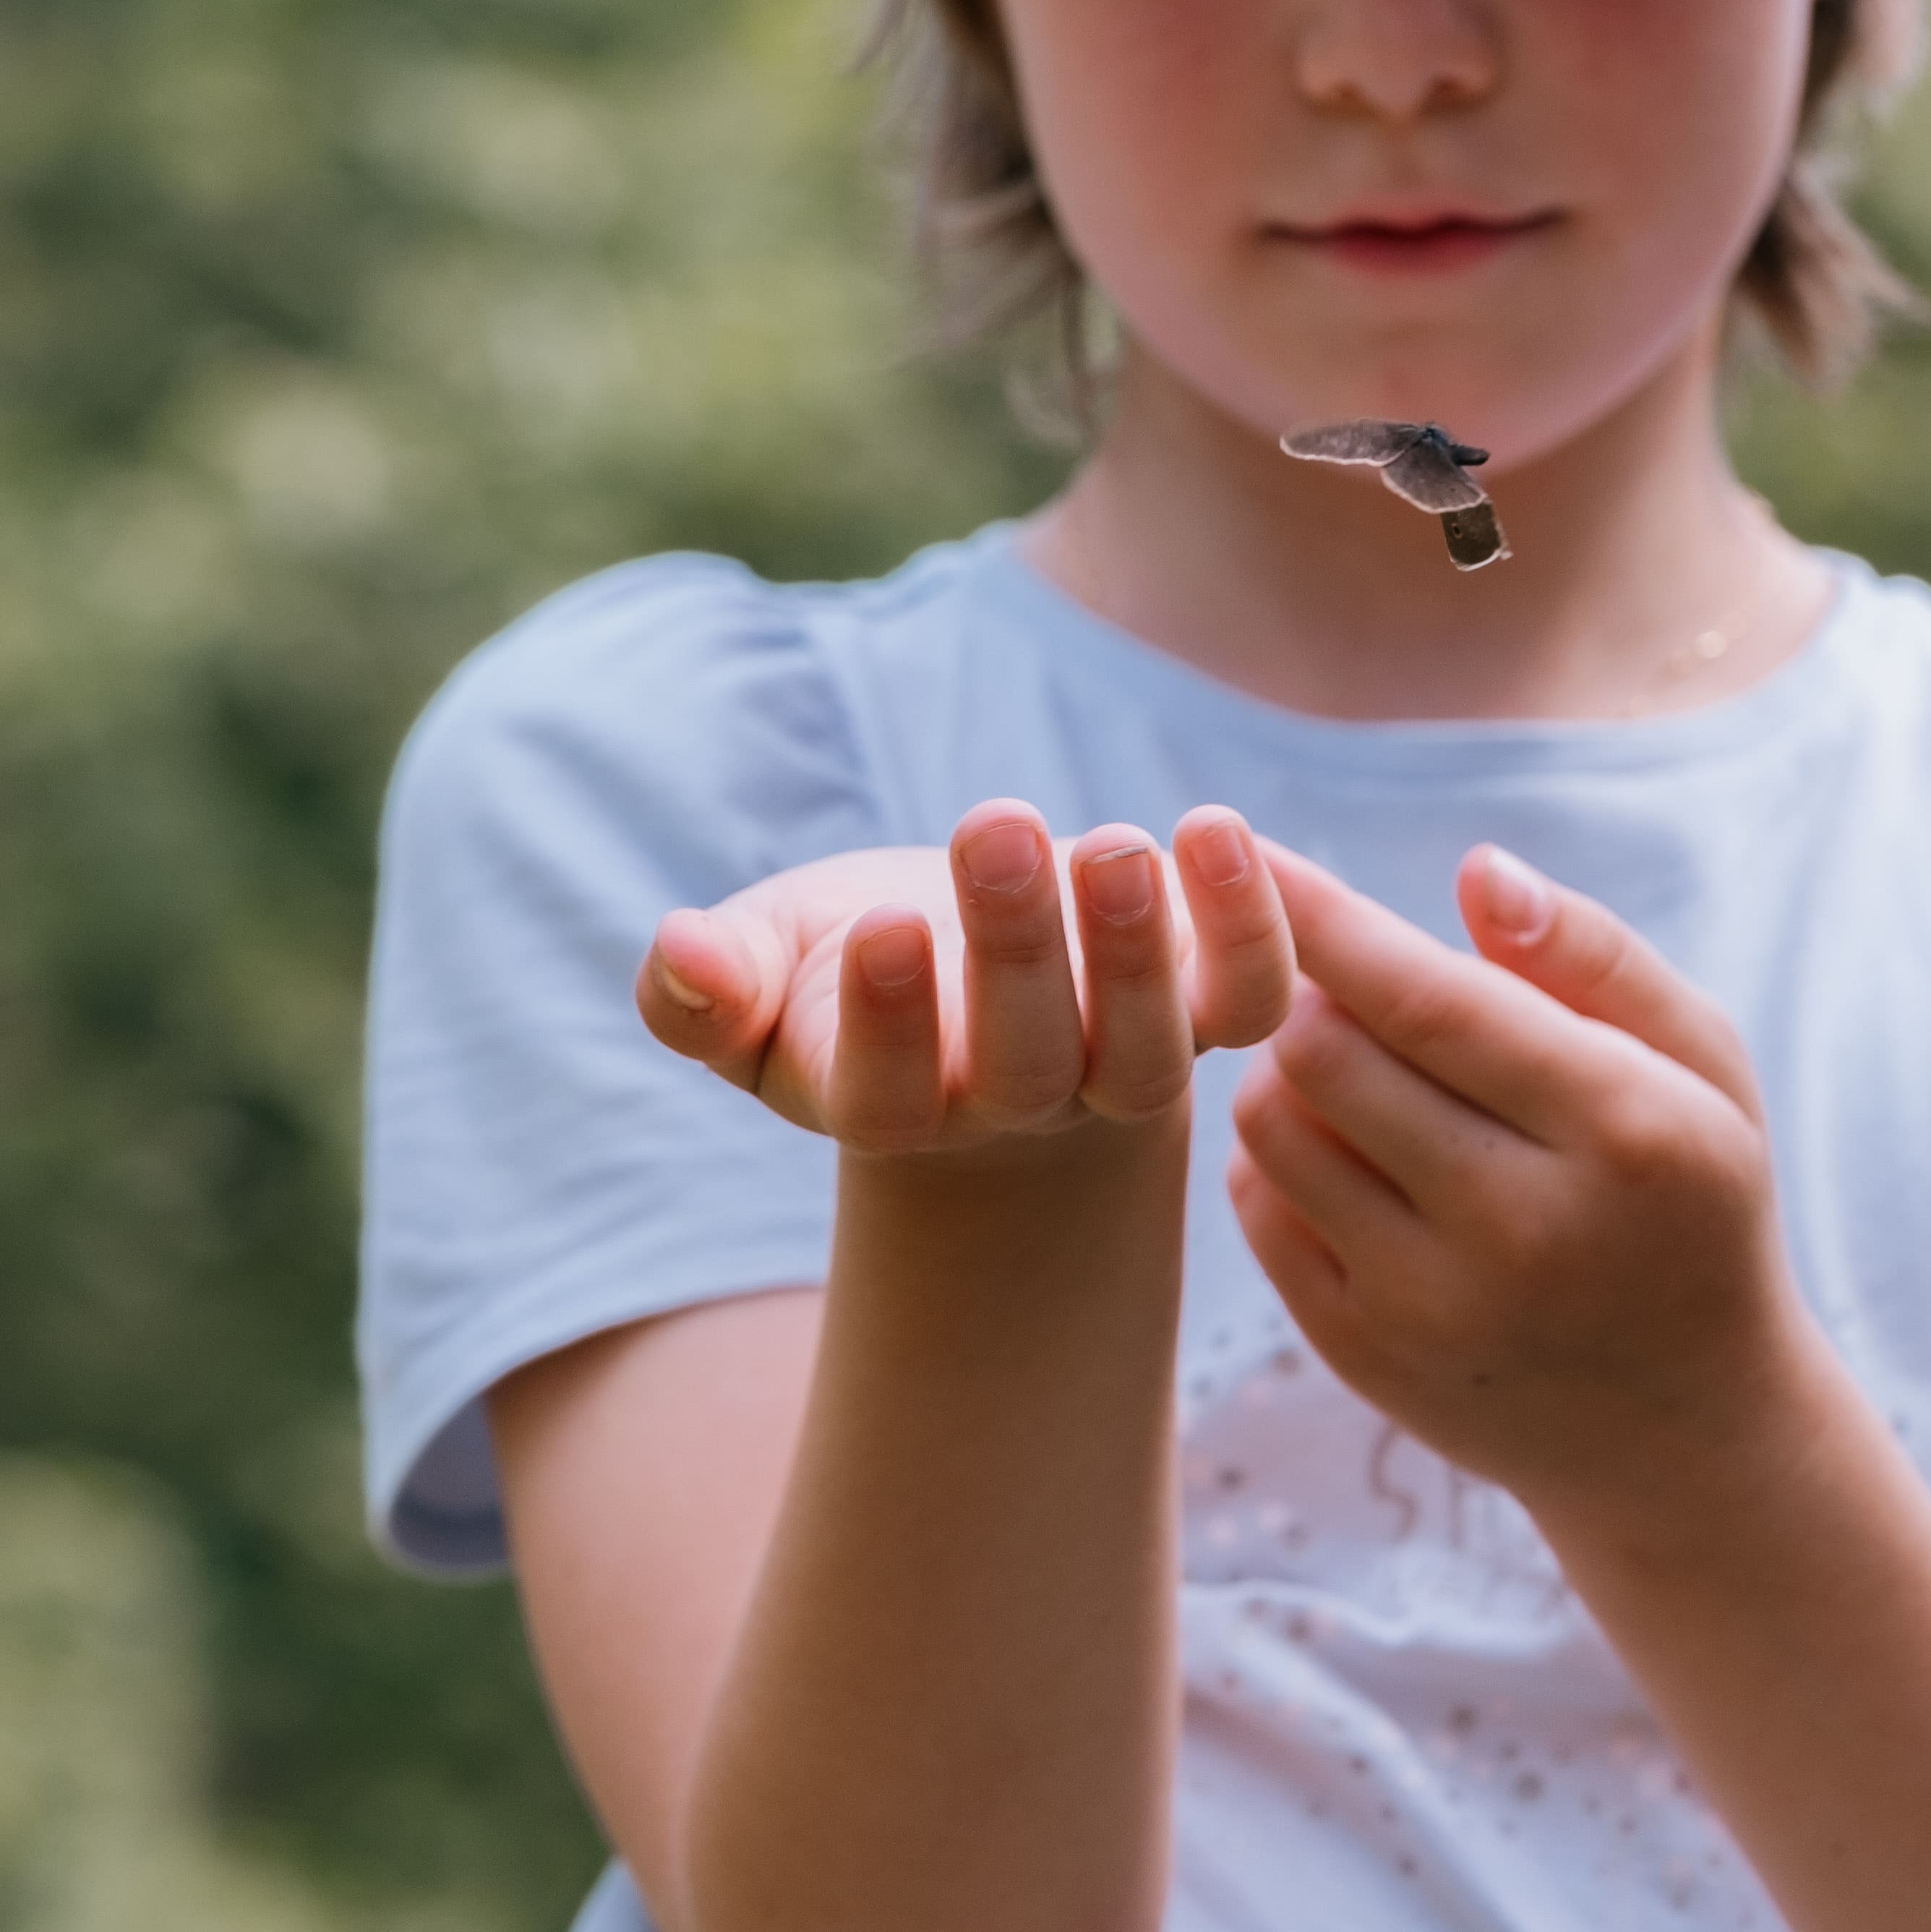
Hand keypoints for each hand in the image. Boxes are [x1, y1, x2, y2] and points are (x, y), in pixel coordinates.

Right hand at [637, 803, 1295, 1163]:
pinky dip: (1254, 929)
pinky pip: (1250, 1001)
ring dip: (1137, 949)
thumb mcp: (761, 974)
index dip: (887, 1021)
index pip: (884, 1095)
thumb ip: (707, 985)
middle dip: (1014, 949)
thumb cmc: (845, 973)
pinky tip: (1215, 828)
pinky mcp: (1205, 1013)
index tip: (881, 922)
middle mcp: (1012, 1106)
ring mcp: (1118, 1066)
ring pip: (1146, 1050)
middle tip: (991, 826)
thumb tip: (676, 955)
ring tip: (1113, 843)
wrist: (975, 993)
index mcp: (885, 1104)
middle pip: (1024, 1062)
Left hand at [1227, 841, 1804, 1511]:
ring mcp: (1436, 1307)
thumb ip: (1596, 957)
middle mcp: (1524, 1228)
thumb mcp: (1701, 1067)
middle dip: (1316, 989)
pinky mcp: (1367, 1359)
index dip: (1325, 914)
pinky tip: (1350, 1154)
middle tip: (1352, 984)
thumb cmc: (1689, 1200)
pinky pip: (1259, 1210)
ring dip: (1289, 1069)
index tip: (1251, 848)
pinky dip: (1279, 1156)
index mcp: (1625, 1131)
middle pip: (1325, 1052)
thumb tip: (1478, 872)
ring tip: (1360, 1070)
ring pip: (1273, 1127)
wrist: (1685, 1429)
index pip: (1428, 998)